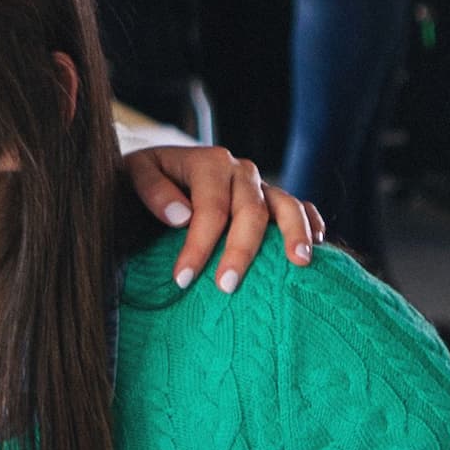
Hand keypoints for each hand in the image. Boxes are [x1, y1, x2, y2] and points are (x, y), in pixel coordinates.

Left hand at [122, 143, 318, 291]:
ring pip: (287, 205)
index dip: (199, 245)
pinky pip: (300, 208)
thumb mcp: (135, 173)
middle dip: (240, 251)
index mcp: (208, 162)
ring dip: (294, 234)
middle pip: (251, 211)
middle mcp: (240, 170)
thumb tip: (181, 216)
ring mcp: (260, 184)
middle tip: (226, 287)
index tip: (182, 279)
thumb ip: (153, 190)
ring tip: (298, 263)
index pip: (210, 208)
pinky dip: (311, 224)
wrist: (158, 165)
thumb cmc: (144, 176)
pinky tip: (314, 248)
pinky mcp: (271, 198)